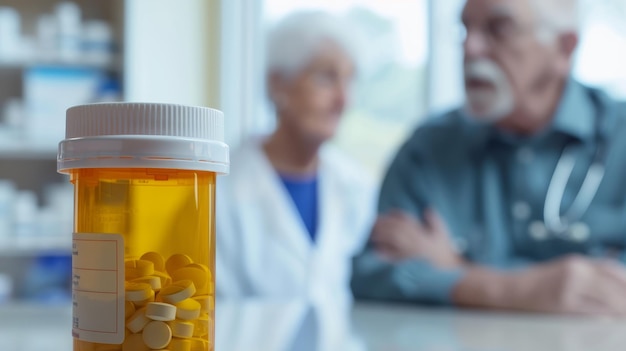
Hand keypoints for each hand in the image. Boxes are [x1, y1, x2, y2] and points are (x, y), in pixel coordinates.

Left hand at [370, 208, 463, 267]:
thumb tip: (428, 208)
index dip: (396, 215)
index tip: (387, 213)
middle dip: (383, 224)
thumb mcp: (443, 234)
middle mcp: (416, 241)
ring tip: (371, 234)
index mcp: (423, 233)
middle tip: (371, 222)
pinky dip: (385, 254)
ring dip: (382, 236)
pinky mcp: (409, 264)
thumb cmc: (445, 253)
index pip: (407, 220)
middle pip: (397, 228)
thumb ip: (434, 220)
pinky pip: (395, 258)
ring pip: (394, 240)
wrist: (450, 272)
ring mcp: (412, 253)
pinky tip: (377, 251)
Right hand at [456, 255, 625, 315]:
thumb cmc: (536, 284)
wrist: (507, 291)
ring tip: (618, 320)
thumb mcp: (564, 271)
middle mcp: (575, 272)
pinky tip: (605, 324)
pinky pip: (594, 316)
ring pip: (611, 304)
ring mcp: (568, 289)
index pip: (616, 272)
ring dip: (619, 313)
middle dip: (624, 303)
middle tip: (623, 313)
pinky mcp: (562, 307)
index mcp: (577, 263)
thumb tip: (621, 288)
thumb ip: (591, 275)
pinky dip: (604, 321)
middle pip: (618, 289)